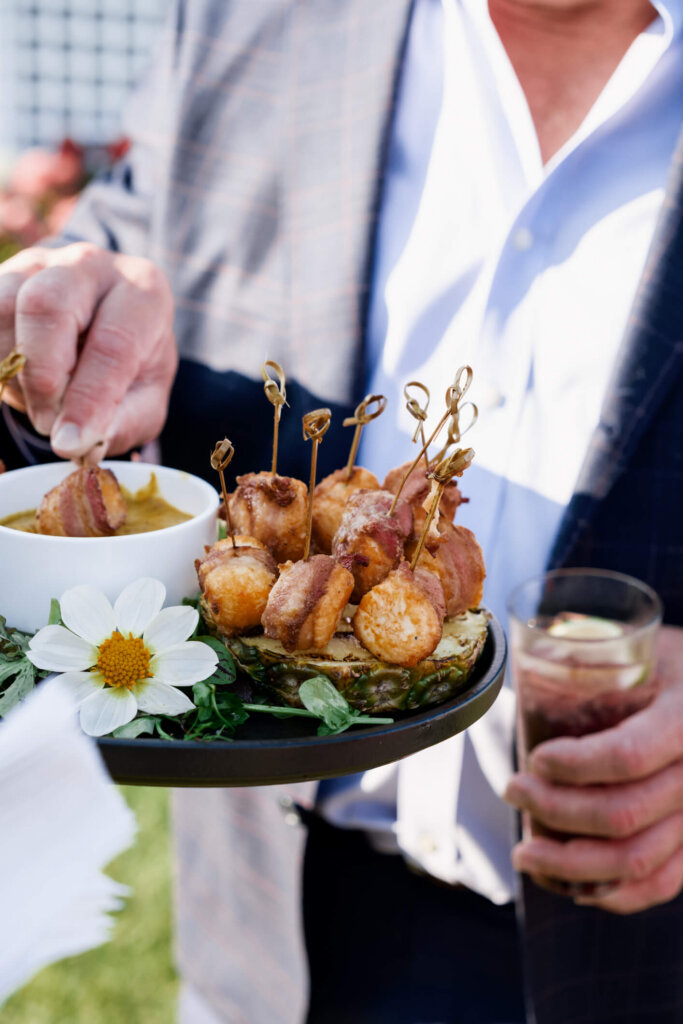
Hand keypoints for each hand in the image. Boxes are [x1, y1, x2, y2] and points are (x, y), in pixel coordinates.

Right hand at [0, 242, 176, 461]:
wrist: (107, 325)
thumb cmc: (133, 365)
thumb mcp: (146, 399)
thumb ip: (123, 421)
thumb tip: (84, 444)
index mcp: (142, 292)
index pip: (114, 344)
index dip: (88, 399)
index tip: (69, 442)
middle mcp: (90, 265)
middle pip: (48, 306)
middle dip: (42, 376)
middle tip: (48, 423)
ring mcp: (39, 264)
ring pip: (4, 306)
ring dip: (11, 368)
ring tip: (38, 402)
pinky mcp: (3, 276)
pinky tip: (15, 381)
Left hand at [505, 625, 682, 913]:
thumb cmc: (670, 665)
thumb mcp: (641, 646)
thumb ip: (593, 657)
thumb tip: (528, 655)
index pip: (628, 755)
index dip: (574, 766)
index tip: (535, 759)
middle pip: (623, 813)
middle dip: (554, 810)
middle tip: (512, 789)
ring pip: (639, 860)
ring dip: (570, 865)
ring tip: (524, 853)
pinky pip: (665, 882)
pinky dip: (616, 893)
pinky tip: (573, 886)